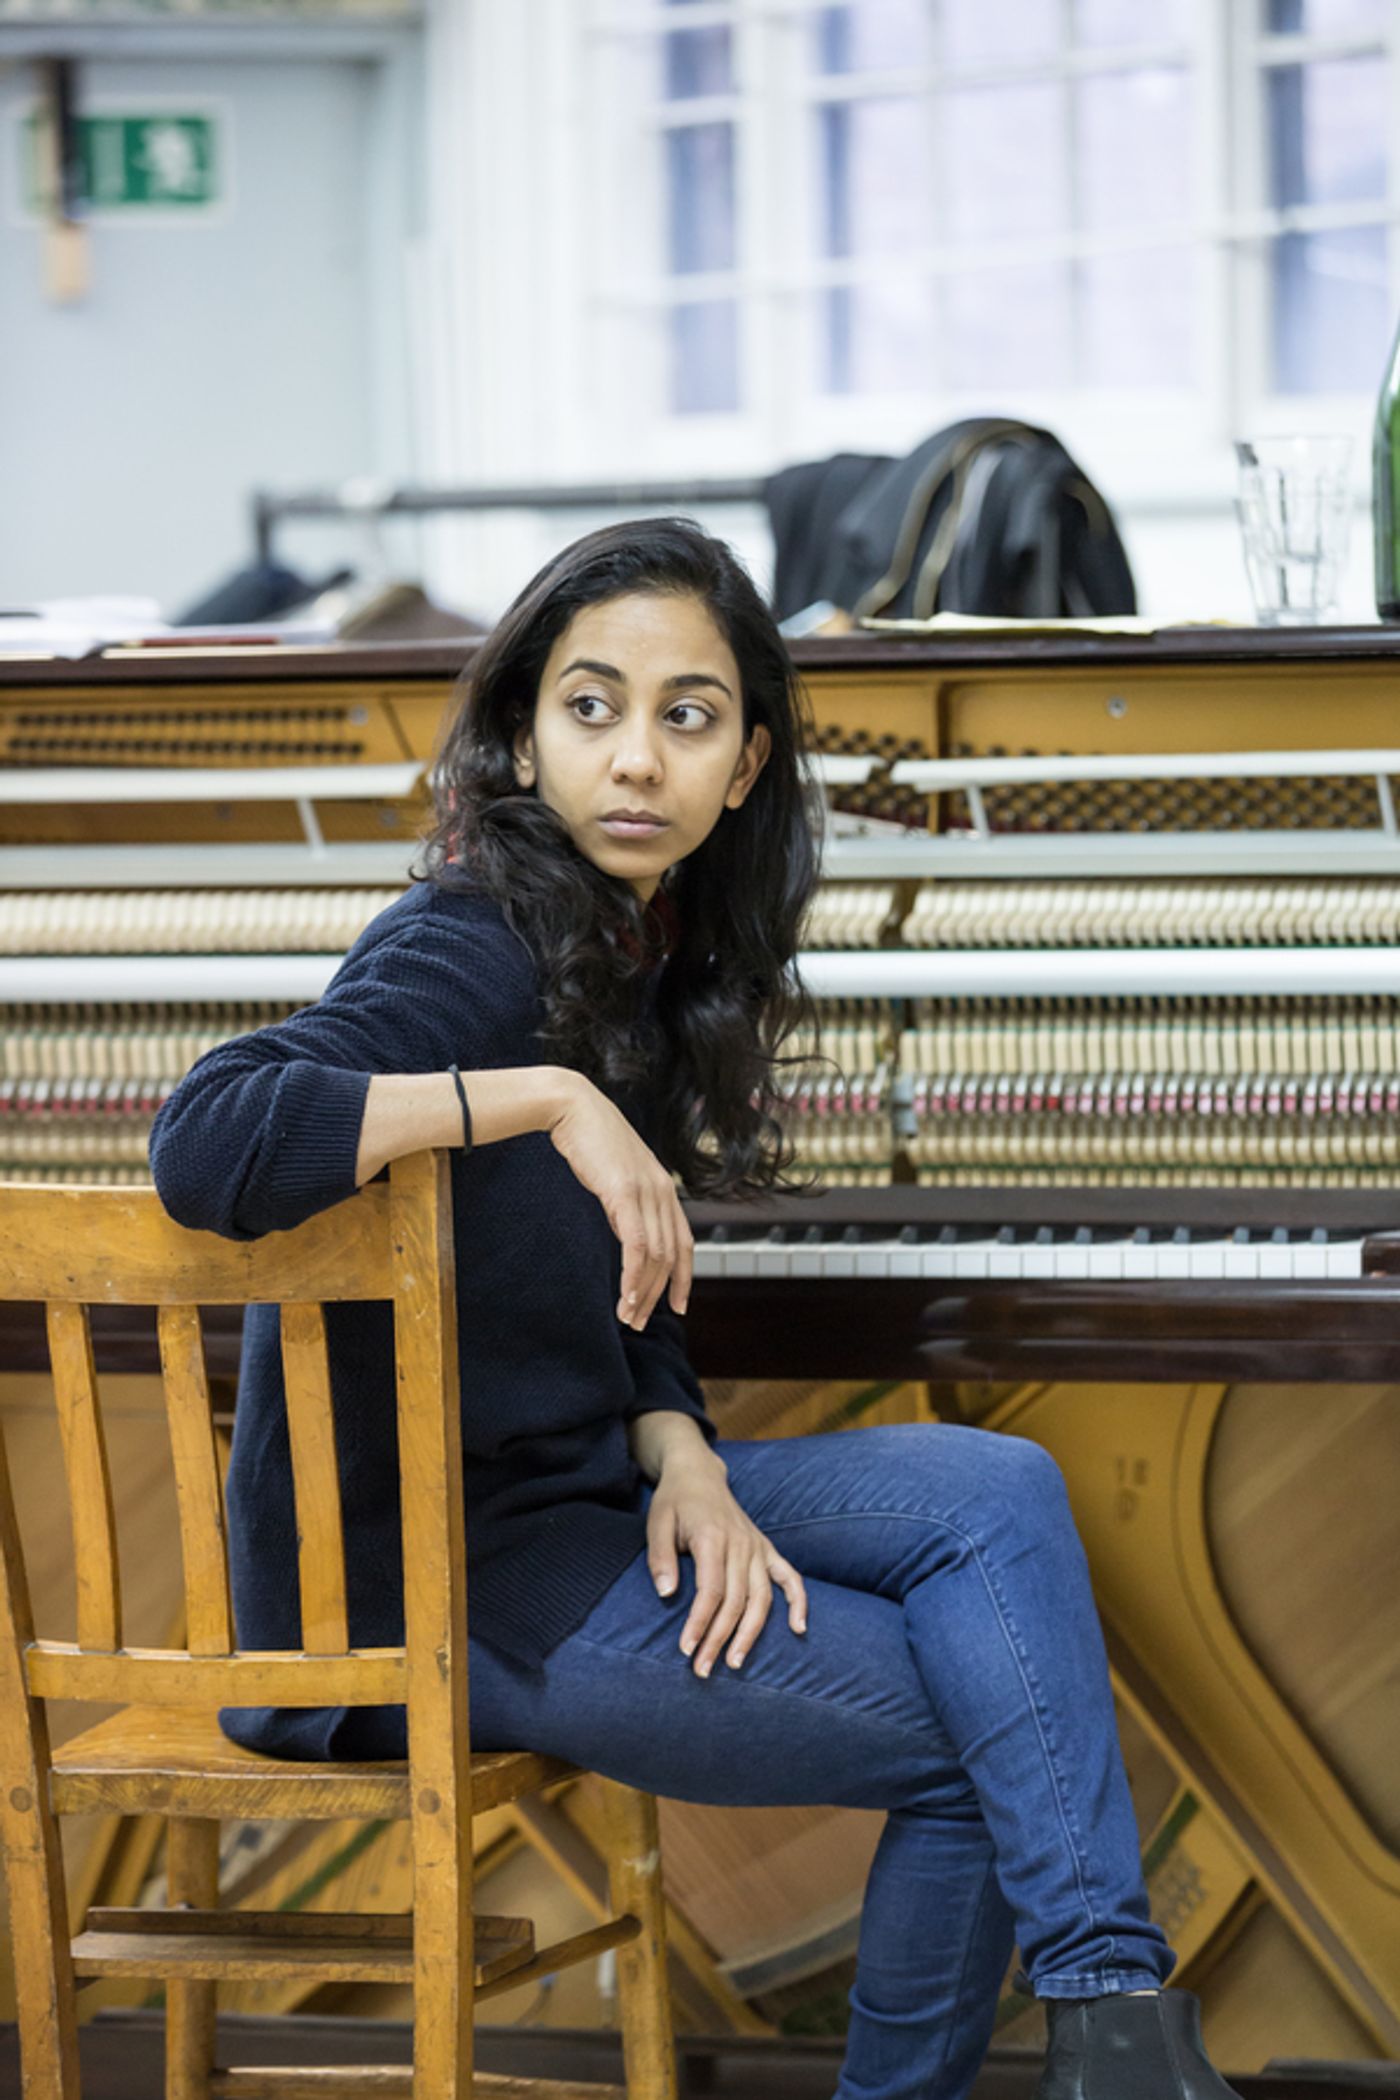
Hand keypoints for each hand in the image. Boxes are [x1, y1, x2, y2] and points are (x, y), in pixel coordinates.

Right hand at [546, 1074, 691, 1328]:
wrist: (573, 1107)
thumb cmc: (590, 1140)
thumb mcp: (616, 1175)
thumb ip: (627, 1201)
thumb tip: (626, 1229)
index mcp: (664, 1188)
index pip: (684, 1242)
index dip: (684, 1276)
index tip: (678, 1306)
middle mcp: (662, 1191)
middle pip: (671, 1255)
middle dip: (659, 1294)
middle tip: (639, 1322)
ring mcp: (646, 1191)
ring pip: (655, 1256)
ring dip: (643, 1292)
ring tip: (627, 1316)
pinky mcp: (624, 1193)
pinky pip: (636, 1244)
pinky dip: (633, 1275)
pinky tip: (626, 1295)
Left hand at [646, 1453, 806, 1677]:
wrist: (698, 1474)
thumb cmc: (674, 1502)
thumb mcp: (656, 1523)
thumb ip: (660, 1558)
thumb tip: (666, 1594)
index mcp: (712, 1537)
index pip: (711, 1590)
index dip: (700, 1622)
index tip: (686, 1649)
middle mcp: (740, 1544)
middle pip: (736, 1601)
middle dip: (719, 1638)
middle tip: (702, 1669)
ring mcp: (757, 1547)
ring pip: (761, 1597)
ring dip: (751, 1634)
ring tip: (735, 1663)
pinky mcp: (766, 1549)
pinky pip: (789, 1577)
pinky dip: (798, 1602)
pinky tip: (799, 1628)